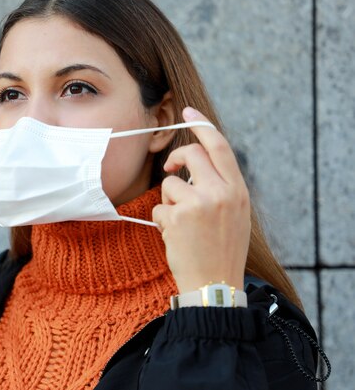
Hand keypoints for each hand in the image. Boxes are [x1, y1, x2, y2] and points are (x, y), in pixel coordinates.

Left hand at [152, 107, 249, 293]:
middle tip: (170, 169)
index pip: (220, 146)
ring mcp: (198, 204)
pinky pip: (159, 207)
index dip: (202, 125)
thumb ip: (221, 187)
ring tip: (181, 224)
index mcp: (237, 190)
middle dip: (176, 159)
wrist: (215, 284)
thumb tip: (195, 164)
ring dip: (169, 201)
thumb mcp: (235, 214)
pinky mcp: (177, 218)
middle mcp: (221, 192)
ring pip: (169, 183)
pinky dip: (161, 221)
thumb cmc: (223, 249)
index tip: (189, 113)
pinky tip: (174, 237)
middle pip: (190, 154)